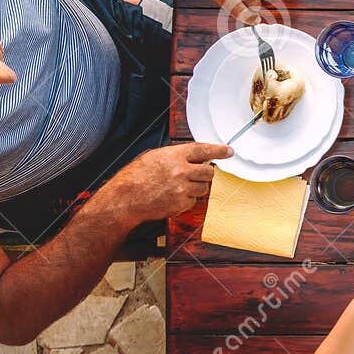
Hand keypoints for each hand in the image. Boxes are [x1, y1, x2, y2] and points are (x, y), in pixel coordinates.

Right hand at [99, 142, 230, 219]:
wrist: (125, 198)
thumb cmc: (136, 177)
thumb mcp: (154, 157)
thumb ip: (175, 156)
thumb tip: (194, 157)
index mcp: (174, 155)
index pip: (203, 150)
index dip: (218, 150)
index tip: (228, 151)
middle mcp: (181, 171)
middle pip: (209, 172)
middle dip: (205, 173)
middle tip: (196, 175)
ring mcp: (182, 188)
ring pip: (204, 188)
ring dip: (196, 187)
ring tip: (178, 187)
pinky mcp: (181, 203)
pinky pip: (194, 201)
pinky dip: (187, 200)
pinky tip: (173, 197)